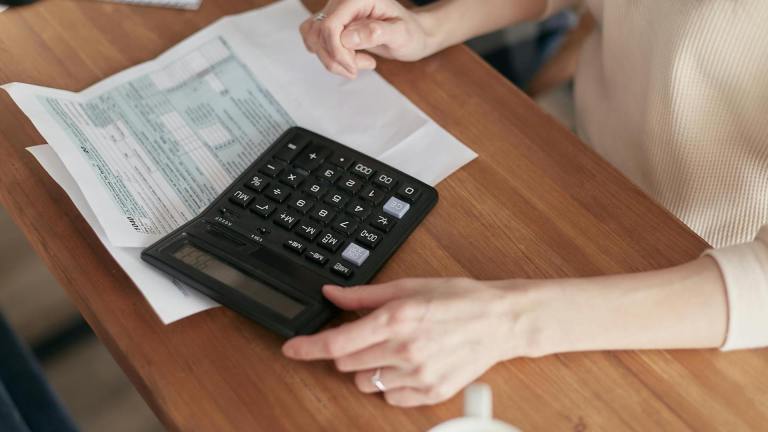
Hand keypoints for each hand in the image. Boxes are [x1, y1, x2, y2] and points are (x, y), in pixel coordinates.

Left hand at [282, 278, 523, 406]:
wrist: (500, 322)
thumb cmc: (459, 300)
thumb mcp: (409, 286)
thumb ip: (364, 295)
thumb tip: (332, 295)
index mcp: (395, 319)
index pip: (336, 343)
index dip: (307, 347)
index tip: (292, 349)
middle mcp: (403, 350)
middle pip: (346, 363)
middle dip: (347, 350)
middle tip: (368, 335)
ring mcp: (418, 376)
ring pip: (366, 382)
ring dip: (368, 368)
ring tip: (393, 350)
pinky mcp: (430, 394)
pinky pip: (391, 398)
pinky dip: (392, 383)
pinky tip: (410, 364)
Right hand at [299, 0, 435, 78]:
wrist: (413, 33)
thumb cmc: (410, 32)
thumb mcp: (401, 34)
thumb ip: (377, 32)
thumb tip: (350, 37)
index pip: (330, 25)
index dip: (337, 52)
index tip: (353, 67)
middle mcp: (343, 1)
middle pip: (318, 33)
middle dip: (336, 58)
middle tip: (358, 67)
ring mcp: (336, 11)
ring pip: (313, 37)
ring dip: (331, 59)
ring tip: (356, 64)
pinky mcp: (333, 23)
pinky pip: (315, 39)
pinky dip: (327, 55)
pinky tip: (348, 58)